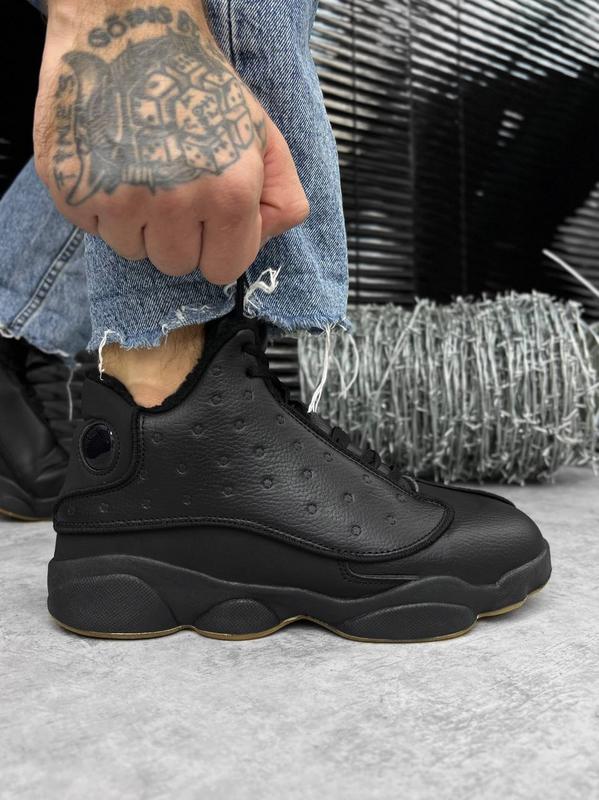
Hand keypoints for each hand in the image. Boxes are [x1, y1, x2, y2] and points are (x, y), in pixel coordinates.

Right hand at [34, 2, 308, 281]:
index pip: (224, 268)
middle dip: (179, 237)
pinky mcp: (72, 187)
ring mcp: (117, 197)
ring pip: (133, 252)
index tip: (210, 220)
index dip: (219, 245)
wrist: (127, 26)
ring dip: (139, 225)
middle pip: (177, 265)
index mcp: (228, 193)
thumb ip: (283, 196)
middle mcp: (173, 202)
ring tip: (142, 174)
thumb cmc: (197, 82)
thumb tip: (264, 239)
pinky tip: (113, 165)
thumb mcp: (262, 135)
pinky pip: (93, 230)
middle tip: (174, 191)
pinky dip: (102, 207)